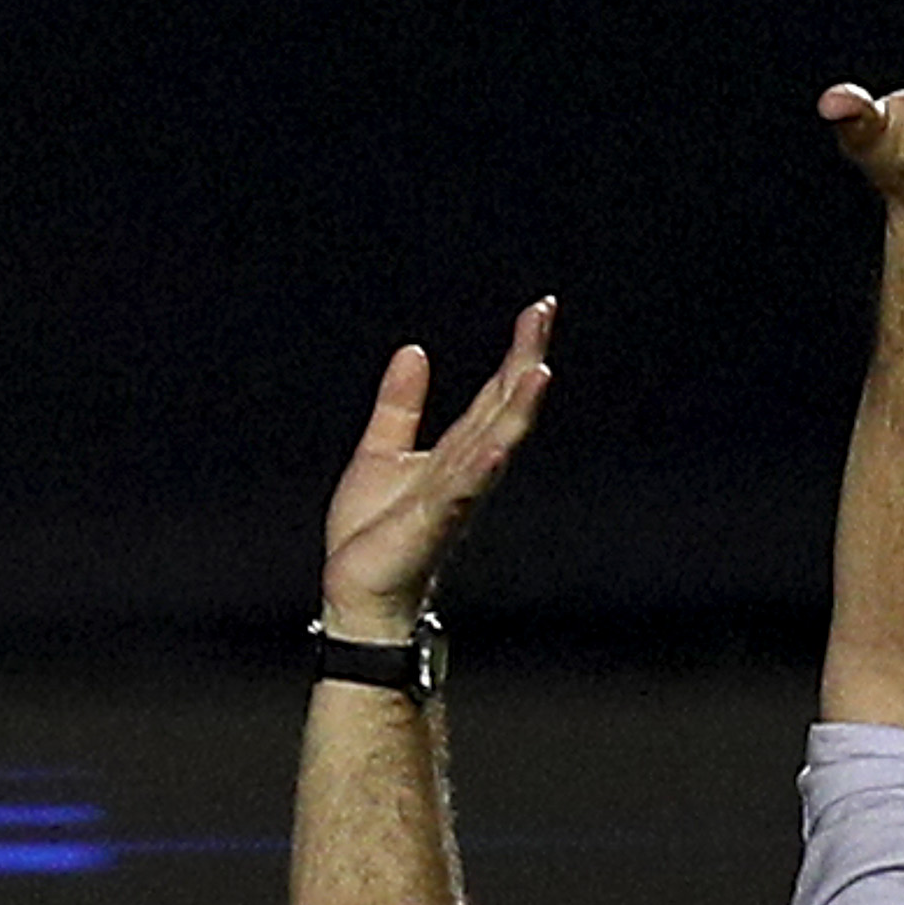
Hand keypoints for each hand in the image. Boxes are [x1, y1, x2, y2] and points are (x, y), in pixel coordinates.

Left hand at [319, 298, 554, 641]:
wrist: (359, 594)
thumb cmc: (374, 534)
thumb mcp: (382, 451)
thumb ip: (400, 405)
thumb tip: (414, 351)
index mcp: (456, 451)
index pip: (494, 392)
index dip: (517, 351)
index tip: (540, 310)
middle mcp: (466, 469)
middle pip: (504, 406)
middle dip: (525, 360)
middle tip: (544, 313)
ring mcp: (454, 495)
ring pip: (495, 443)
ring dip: (518, 408)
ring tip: (540, 368)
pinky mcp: (433, 522)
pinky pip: (463, 490)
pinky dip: (483, 466)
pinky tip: (498, 443)